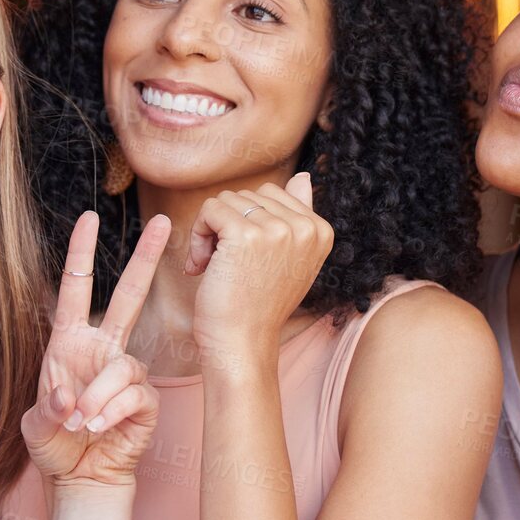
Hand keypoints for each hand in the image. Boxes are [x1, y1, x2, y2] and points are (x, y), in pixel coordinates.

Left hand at [22, 210, 170, 487]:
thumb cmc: (56, 445)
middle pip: (129, 296)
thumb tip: (70, 397)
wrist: (81, 479)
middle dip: (146, 259)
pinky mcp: (146, 399)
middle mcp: (102, 349)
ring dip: (99, 397)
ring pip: (123, 366)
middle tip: (162, 222)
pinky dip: (111, 412)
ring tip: (82, 423)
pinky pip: (134, 394)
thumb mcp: (35, 427)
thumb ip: (47, 410)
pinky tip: (99, 429)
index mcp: (70, 342)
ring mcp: (126, 372)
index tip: (88, 218)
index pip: (75, 288)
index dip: (81, 253)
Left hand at [184, 171, 332, 376]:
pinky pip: (210, 209)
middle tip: (227, 264)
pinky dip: (198, 235)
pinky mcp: (246, 235)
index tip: (247, 259)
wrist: (242, 344)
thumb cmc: (257, 304)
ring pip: (227, 201)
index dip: (249, 223)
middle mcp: (305, 227)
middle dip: (229, 225)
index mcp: (321, 230)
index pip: (273, 195)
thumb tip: (304, 176)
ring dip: (211, 232)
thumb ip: (298, 216)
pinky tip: (202, 266)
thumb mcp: (288, 260)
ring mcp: (278, 230)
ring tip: (216, 267)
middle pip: (249, 195)